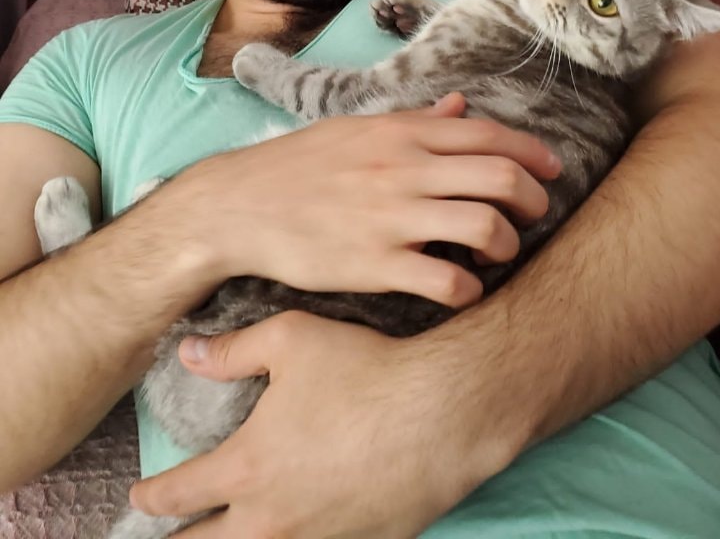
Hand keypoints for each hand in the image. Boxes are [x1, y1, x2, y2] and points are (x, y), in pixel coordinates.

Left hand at [130, 311, 499, 537]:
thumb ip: (234, 351)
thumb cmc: (364, 369)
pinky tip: (297, 533)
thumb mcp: (291, 339)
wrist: (442, 411)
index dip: (151, 497)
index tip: (138, 497)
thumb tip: (188, 353)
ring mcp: (320, 538)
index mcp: (248, 467)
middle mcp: (276, 517)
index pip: (180, 494)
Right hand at [173, 93, 558, 307]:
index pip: (488, 134)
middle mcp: (403, 169)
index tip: (552, 171)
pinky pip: (447, 280)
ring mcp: (391, 217)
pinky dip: (470, 289)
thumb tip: (460, 104)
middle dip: (534, 200)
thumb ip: (414, 119)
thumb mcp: (355, 128)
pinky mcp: (374, 264)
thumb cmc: (299, 165)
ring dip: (508, 244)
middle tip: (533, 216)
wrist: (238, 205)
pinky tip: (463, 290)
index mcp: (400, 132)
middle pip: (502, 177)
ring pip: (486, 227)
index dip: (533, 153)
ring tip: (499, 253)